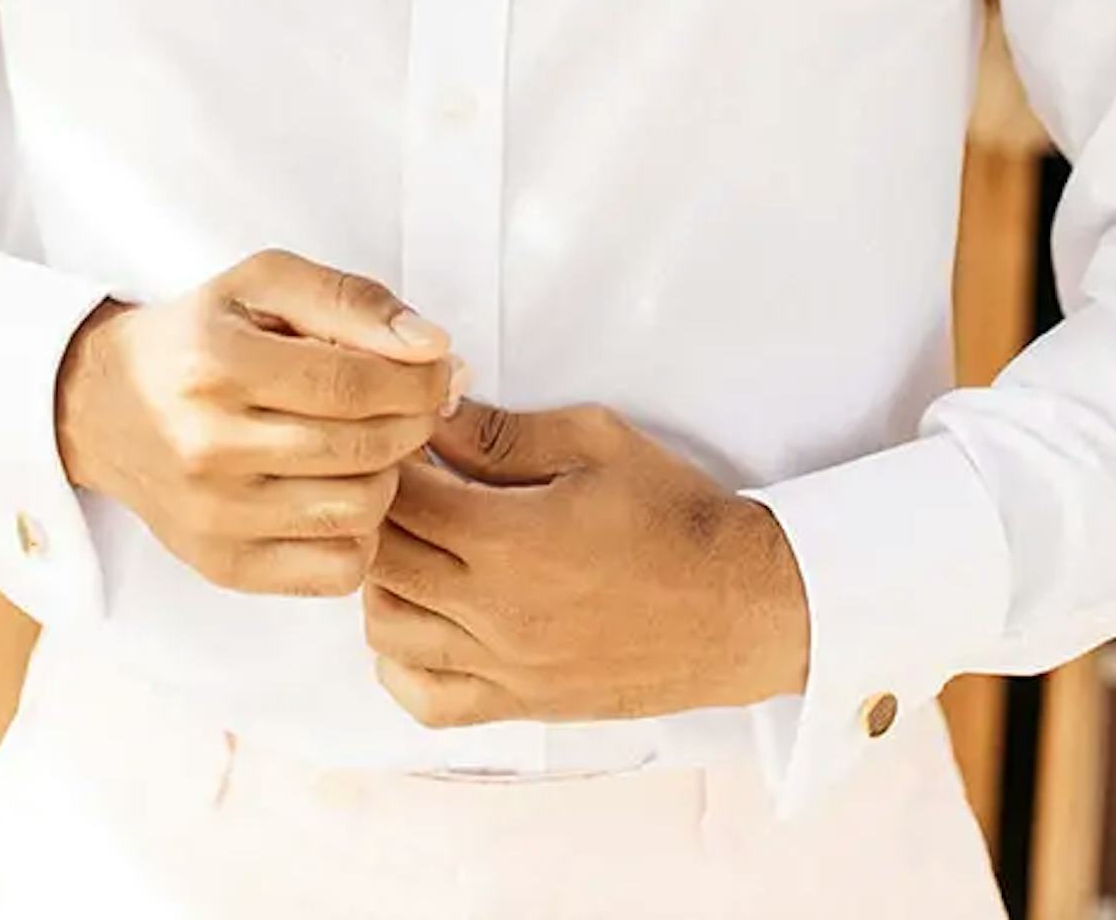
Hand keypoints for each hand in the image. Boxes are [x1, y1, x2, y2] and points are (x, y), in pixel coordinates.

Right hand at [52, 249, 465, 598]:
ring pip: (360, 511)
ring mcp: (214, 517)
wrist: (105, 408)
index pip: (354, 382)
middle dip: (414, 422)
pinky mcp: (223, 566)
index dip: (418, 378)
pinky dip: (359, 533)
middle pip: (364, 449)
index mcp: (215, 365)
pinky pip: (338, 570)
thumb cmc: (198, 338)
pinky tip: (339, 492)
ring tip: (368, 443)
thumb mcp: (262, 285)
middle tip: (415, 402)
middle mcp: (207, 447)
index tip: (439, 369)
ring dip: (387, 475)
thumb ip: (351, 301)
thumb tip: (432, 345)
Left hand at [360, 399, 810, 725]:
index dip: (386, 461)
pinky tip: (423, 622)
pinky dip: (401, 664)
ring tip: (410, 547)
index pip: (398, 497)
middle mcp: (495, 611)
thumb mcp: (595, 443)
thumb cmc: (675, 516)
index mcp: (508, 540)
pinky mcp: (521, 703)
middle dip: (374, 514)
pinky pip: (425, 699)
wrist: (741, 605)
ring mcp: (504, 666)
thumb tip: (433, 412)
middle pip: (378, 561)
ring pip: (388, 632)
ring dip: (381, 584)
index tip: (398, 441)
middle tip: (395, 485)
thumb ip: (502, 432)